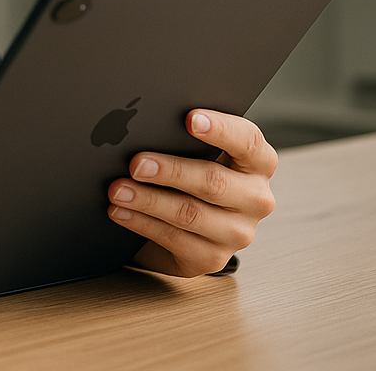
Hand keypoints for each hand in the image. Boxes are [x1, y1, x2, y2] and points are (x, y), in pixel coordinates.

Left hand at [107, 109, 277, 276]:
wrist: (182, 223)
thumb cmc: (188, 174)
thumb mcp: (194, 151)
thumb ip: (184, 137)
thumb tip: (147, 125)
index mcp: (257, 163)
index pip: (248, 141)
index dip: (221, 128)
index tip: (190, 118)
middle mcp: (255, 199)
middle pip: (213, 181)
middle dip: (170, 170)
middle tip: (136, 163)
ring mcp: (237, 233)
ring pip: (190, 213)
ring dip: (148, 200)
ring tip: (118, 189)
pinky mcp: (212, 258)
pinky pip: (174, 239)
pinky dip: (141, 223)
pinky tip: (120, 211)